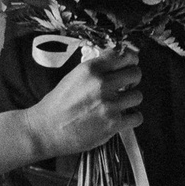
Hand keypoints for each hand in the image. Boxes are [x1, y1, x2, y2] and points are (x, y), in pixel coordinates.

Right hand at [29, 45, 142, 160]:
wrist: (46, 129)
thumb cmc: (57, 104)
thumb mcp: (74, 77)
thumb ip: (95, 70)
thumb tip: (115, 65)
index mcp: (91, 69)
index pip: (123, 55)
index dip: (130, 59)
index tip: (130, 64)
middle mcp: (102, 84)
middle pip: (135, 74)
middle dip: (133, 78)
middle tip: (127, 85)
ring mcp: (109, 105)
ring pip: (138, 96)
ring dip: (131, 99)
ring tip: (121, 103)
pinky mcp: (113, 124)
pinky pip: (137, 117)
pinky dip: (132, 118)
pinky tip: (123, 117)